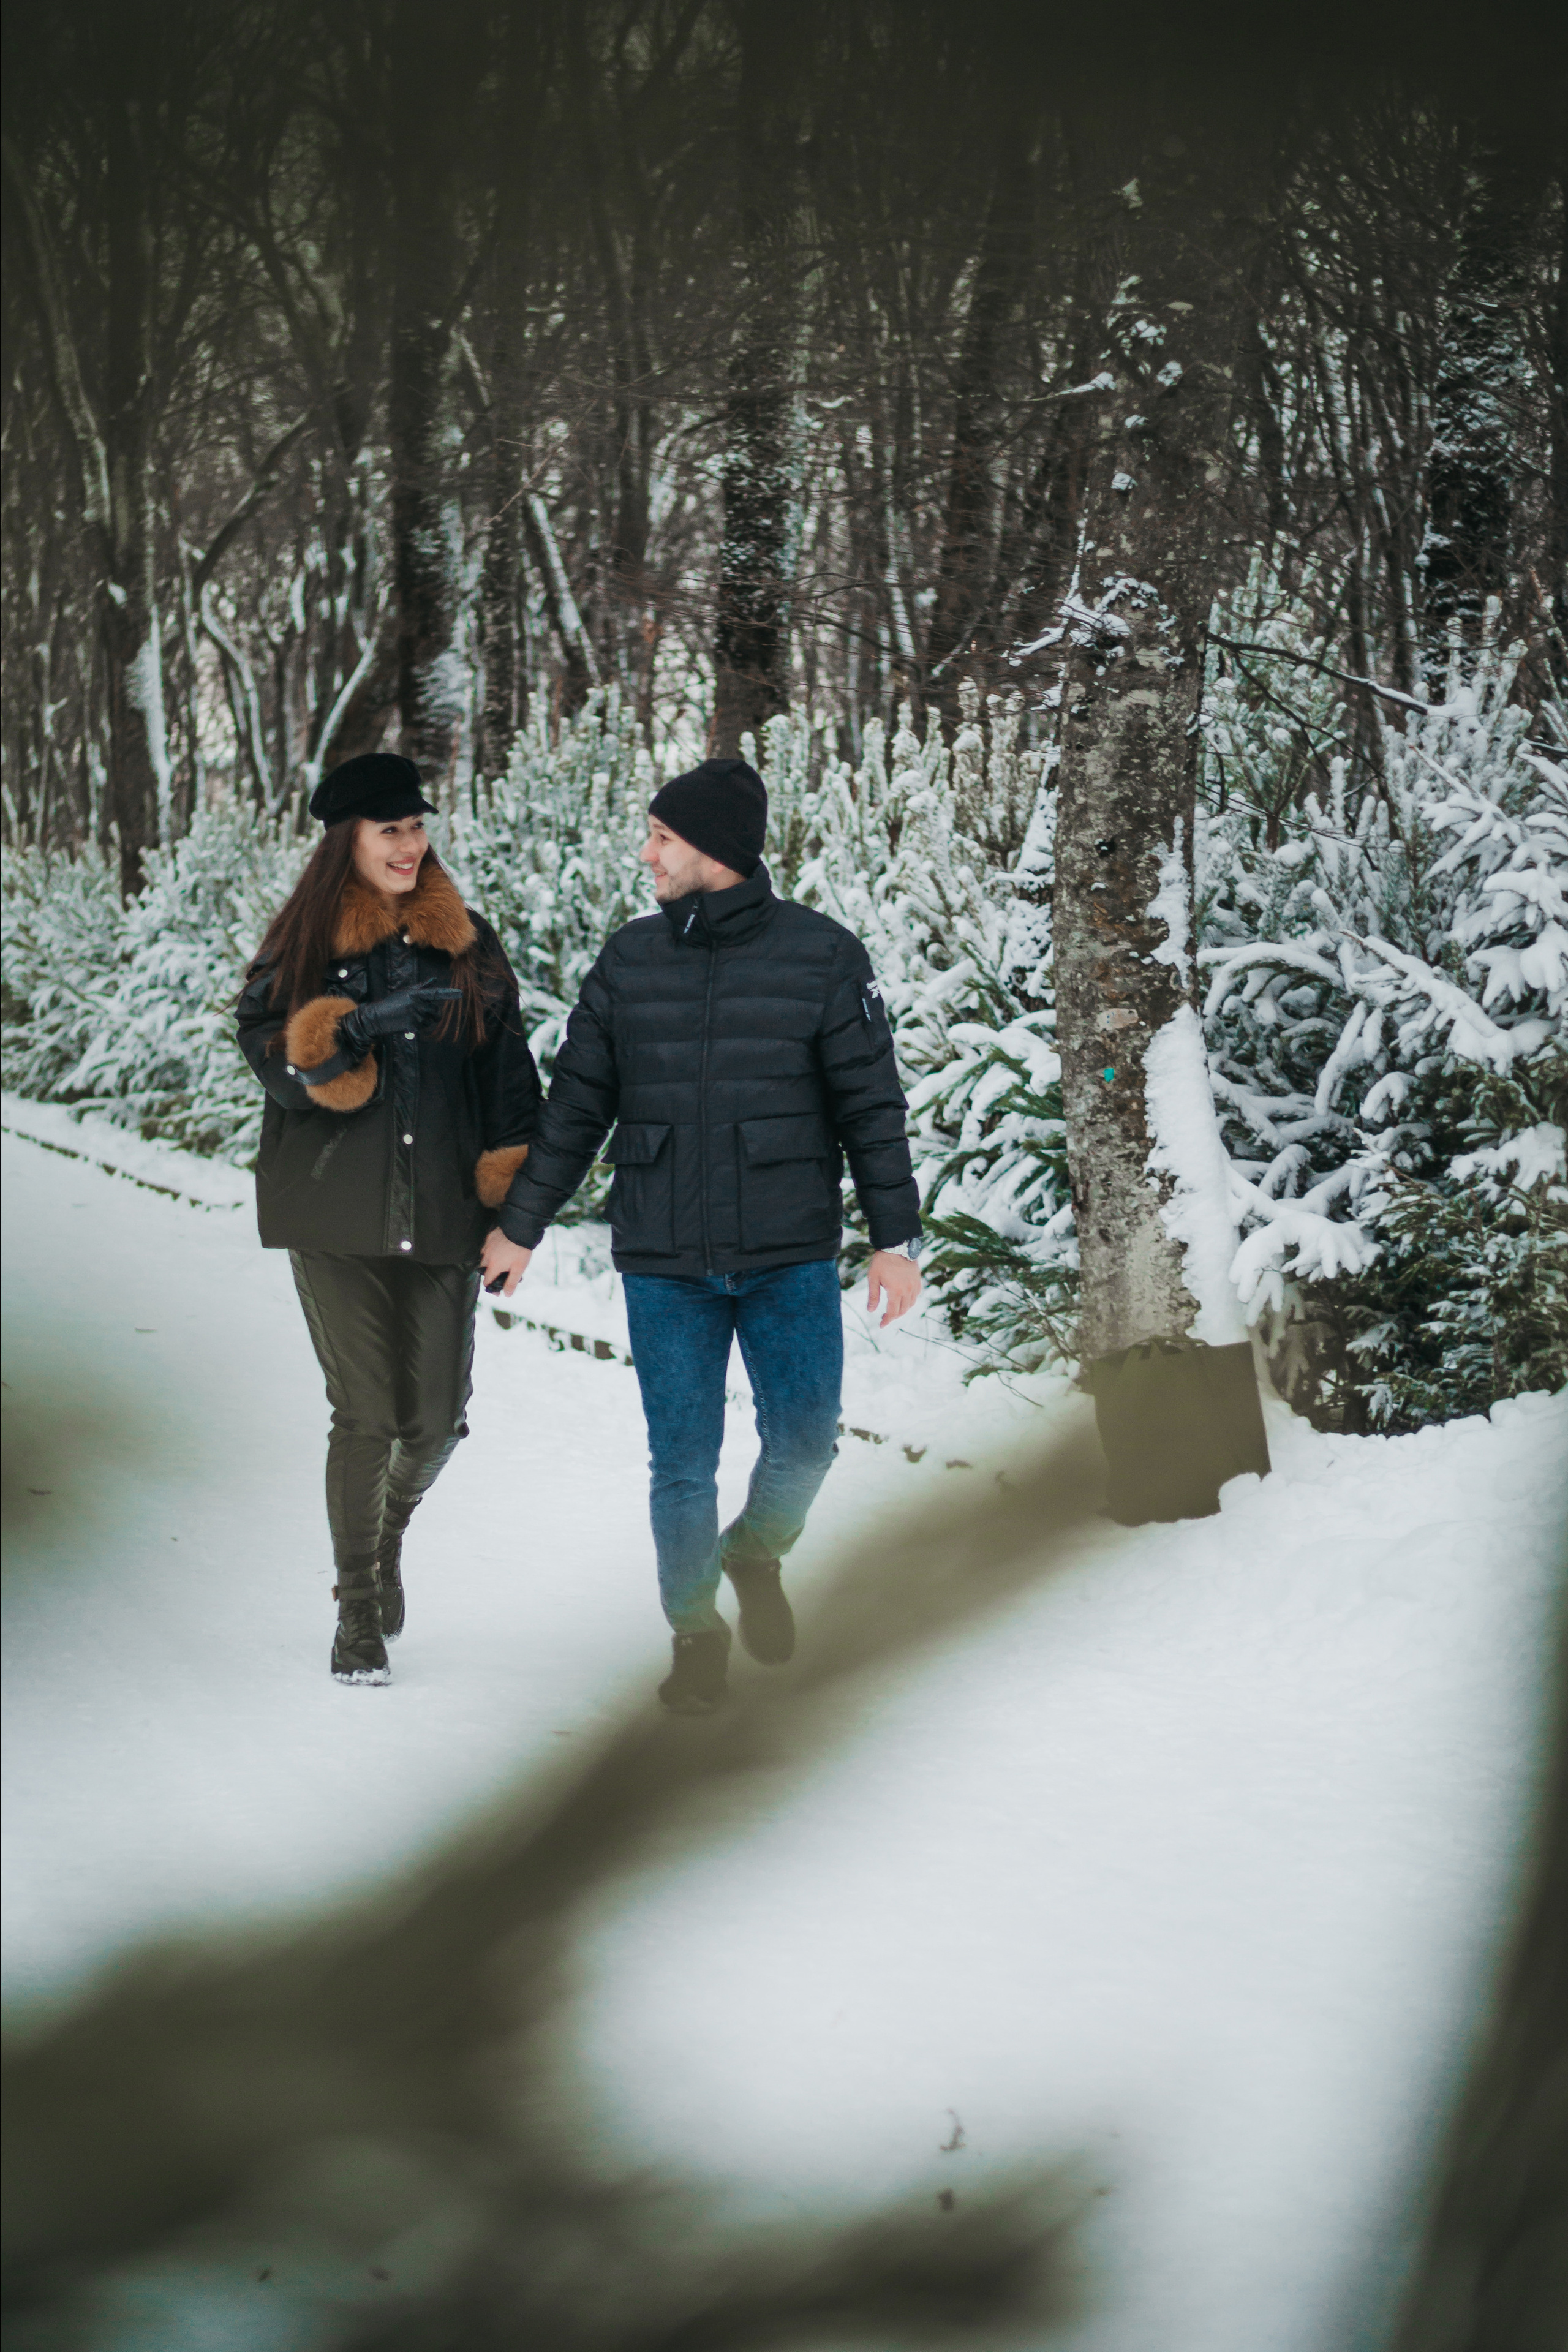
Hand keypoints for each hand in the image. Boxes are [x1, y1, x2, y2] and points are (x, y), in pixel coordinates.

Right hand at [340, 979, 460, 1053]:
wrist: (377, 1017)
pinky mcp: (412, 1026)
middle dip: (431, 1013)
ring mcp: (414, 1015)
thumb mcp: (405, 992)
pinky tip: (408, 1024)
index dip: (449, 994)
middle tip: (420, 1013)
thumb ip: (420, 987)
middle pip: (434, 1010)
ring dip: (425, 1021)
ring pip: (430, 1020)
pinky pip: (422, 1028)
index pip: (436, 993)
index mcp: (415, 993)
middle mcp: (417, 1003)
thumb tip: (434, 980)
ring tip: (412, 1017)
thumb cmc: (392, 1003)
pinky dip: (418, 1028)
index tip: (461, 993)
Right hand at [481, 1227, 533, 1297]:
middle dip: (489, 1275)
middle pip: (483, 1270)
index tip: (497, 1291)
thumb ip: (511, 1282)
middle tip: (499, 1276)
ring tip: (500, 1263)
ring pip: (484, 1258)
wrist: (520, 1229)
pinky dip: (490, 1252)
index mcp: (494, 1266)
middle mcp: (487, 1256)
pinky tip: (499, 1250)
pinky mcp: (489, 1237)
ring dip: (489, 1263)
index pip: (487, 1281)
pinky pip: (486, 1247)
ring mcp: (487, 1245)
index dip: (491, 1288)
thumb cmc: (521, 1249)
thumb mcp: (519, 1268)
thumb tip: (507, 1294)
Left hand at [866, 1249, 920, 1327]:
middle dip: (893, 1316)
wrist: (897, 1246)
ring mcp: (914, 1285)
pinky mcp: (918, 1281)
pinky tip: (902, 1300)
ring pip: (910, 1305)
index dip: (887, 1321)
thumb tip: (871, 1311)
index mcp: (895, 1290)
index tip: (881, 1325)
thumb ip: (873, 1295)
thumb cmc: (882, 1261)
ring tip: (892, 1309)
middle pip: (902, 1311)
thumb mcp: (873, 1277)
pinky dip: (909, 1302)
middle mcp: (907, 1290)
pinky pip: (915, 1297)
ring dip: (901, 1310)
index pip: (892, 1312)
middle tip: (884, 1317)